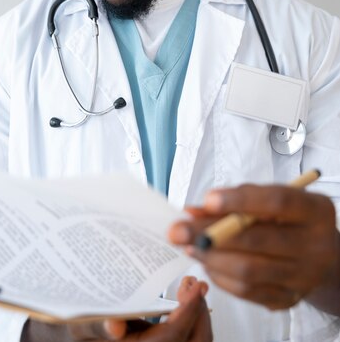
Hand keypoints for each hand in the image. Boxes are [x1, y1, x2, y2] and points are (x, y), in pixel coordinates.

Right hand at [21, 276, 211, 340]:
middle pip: (195, 340)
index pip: (172, 337)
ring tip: (192, 290)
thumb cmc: (82, 328)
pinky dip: (193, 321)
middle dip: (198, 311)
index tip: (194, 286)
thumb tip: (115, 325)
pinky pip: (190, 339)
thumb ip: (98, 324)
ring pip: (196, 341)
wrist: (82, 333)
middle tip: (194, 285)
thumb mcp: (83, 323)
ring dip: (199, 315)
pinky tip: (185, 303)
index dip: (187, 311)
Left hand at [169, 184, 339, 313]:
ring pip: (248, 270)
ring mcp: (302, 277)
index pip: (276, 202)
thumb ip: (236, 199)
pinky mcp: (288, 299)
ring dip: (211, 257)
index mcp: (314, 211)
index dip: (240, 200)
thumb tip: (194, 211)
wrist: (321, 254)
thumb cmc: (289, 219)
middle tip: (178, 229)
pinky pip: (247, 292)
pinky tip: (207, 262)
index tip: (208, 200)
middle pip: (257, 240)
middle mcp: (314, 245)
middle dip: (210, 234)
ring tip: (188, 245)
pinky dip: (220, 276)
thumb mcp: (272, 199)